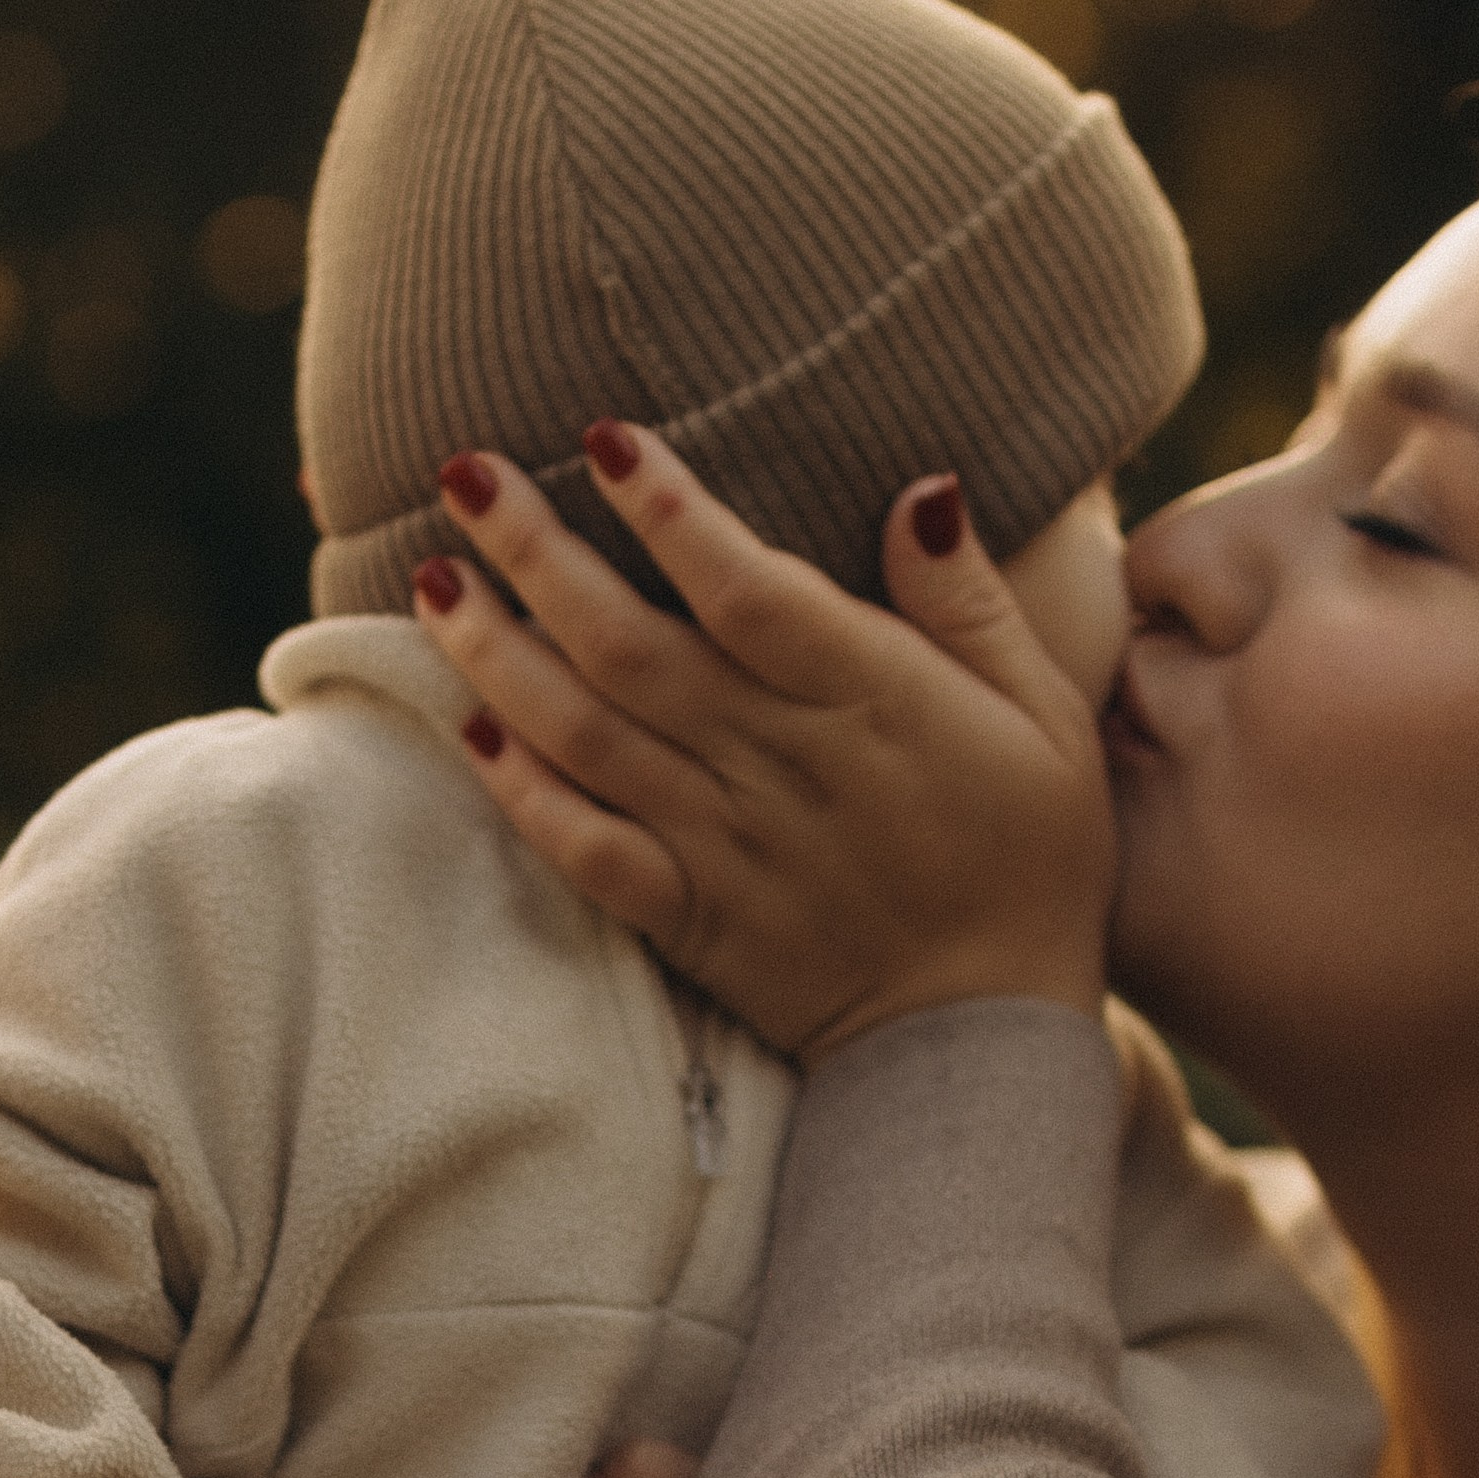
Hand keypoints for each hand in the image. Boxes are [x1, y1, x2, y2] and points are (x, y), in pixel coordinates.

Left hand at [414, 429, 1112, 1063]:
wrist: (983, 1041)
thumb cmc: (1030, 860)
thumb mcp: (1044, 716)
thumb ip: (968, 603)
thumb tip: (921, 489)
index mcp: (870, 700)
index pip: (747, 588)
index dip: (669, 511)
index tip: (604, 436)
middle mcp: (781, 764)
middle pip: (634, 644)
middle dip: (539, 553)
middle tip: (465, 473)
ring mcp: (724, 844)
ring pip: (589, 734)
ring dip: (501, 655)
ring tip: (434, 580)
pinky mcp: (688, 918)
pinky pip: (586, 851)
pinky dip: (524, 795)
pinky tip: (468, 733)